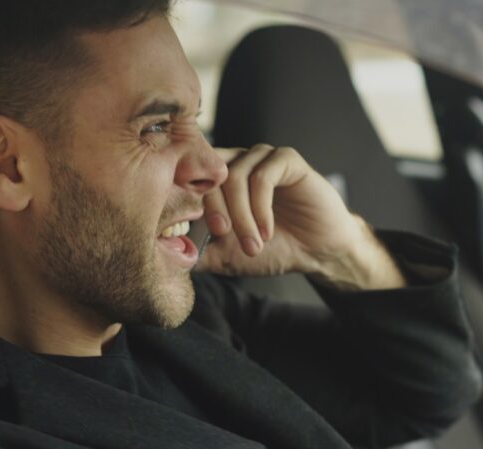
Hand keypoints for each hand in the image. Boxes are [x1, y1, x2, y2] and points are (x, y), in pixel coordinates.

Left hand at [197, 145, 403, 289]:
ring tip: (254, 243)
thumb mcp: (227, 257)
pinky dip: (261, 208)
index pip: (191, 178)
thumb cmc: (275, 249)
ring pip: (236, 176)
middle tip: (229, 240)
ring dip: (242, 216)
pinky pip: (263, 177)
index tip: (207, 235)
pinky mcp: (287, 159)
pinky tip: (268, 230)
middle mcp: (238, 161)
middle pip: (210, 174)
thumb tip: (164, 253)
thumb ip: (198, 252)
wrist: (317, 251)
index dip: (193, 206)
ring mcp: (262, 157)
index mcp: (219, 178)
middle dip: (218, 212)